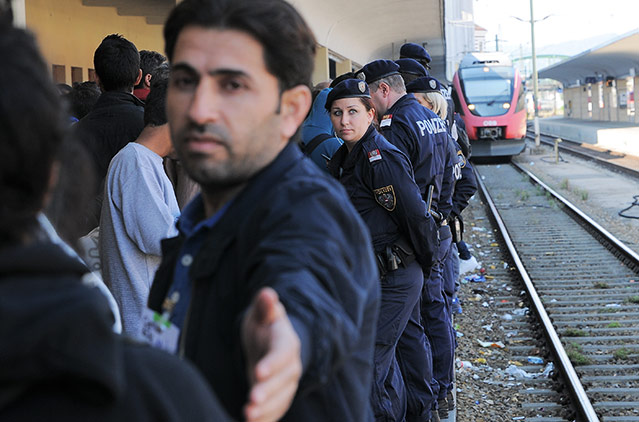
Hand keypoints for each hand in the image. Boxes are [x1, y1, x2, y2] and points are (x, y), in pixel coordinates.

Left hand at [242, 287, 301, 421]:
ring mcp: (287, 384)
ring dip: (266, 410)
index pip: (282, 353)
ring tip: (248, 416)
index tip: (258, 373)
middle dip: (269, 392)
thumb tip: (267, 294)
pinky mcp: (279, 398)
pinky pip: (276, 411)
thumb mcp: (262, 313)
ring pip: (281, 400)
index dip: (272, 364)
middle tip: (252, 401)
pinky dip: (265, 419)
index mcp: (286, 342)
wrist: (273, 343)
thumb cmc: (265, 326)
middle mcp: (291, 365)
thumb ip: (264, 305)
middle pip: (283, 380)